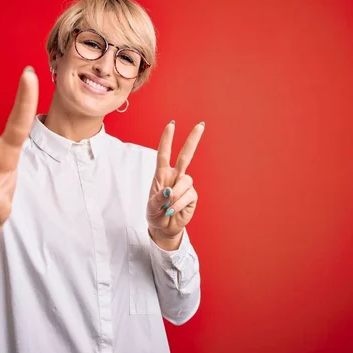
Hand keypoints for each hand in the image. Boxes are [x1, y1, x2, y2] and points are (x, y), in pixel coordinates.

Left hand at [146, 121, 204, 246]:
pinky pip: (187, 196)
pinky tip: (172, 211)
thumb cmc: (155, 214)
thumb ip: (158, 198)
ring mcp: (185, 186)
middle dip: (193, 140)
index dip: (167, 139)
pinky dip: (178, 205)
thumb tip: (169, 191)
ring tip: (166, 208)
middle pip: (185, 155)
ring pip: (184, 182)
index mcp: (162, 174)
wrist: (164, 228)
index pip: (164, 154)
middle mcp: (175, 177)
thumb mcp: (151, 207)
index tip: (171, 125)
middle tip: (201, 125)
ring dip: (174, 197)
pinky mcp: (192, 196)